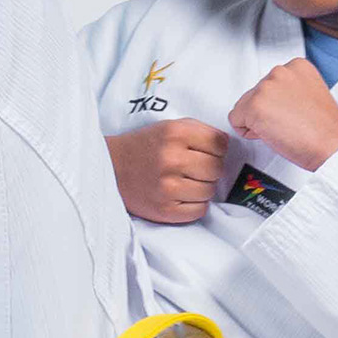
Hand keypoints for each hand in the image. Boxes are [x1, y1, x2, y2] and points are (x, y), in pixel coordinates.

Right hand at [106, 119, 228, 222]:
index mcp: (175, 133)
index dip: (217, 149)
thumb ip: (199, 131)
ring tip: (185, 182)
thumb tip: (227, 145)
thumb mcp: (169, 127)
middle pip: (217, 168)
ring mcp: (168, 187)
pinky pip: (199, 210)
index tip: (207, 152)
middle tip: (196, 169)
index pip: (220, 143)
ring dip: (202, 187)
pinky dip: (195, 204)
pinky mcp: (165, 210)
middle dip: (211, 169)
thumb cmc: (145, 146)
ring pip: (210, 191)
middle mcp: (172, 159)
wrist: (110, 167)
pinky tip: (182, 196)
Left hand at [228, 58, 337, 171]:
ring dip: (258, 122)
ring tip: (284, 129)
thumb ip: (288, 91)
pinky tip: (273, 134)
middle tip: (290, 125)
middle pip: (253, 95)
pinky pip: (236, 121)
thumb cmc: (326, 130)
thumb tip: (272, 101)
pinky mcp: (255, 105)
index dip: (277, 106)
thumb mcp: (309, 95)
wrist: (334, 146)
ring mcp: (266, 87)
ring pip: (243, 107)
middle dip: (266, 113)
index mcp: (296, 66)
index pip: (268, 85)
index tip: (294, 114)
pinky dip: (248, 133)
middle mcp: (279, 71)